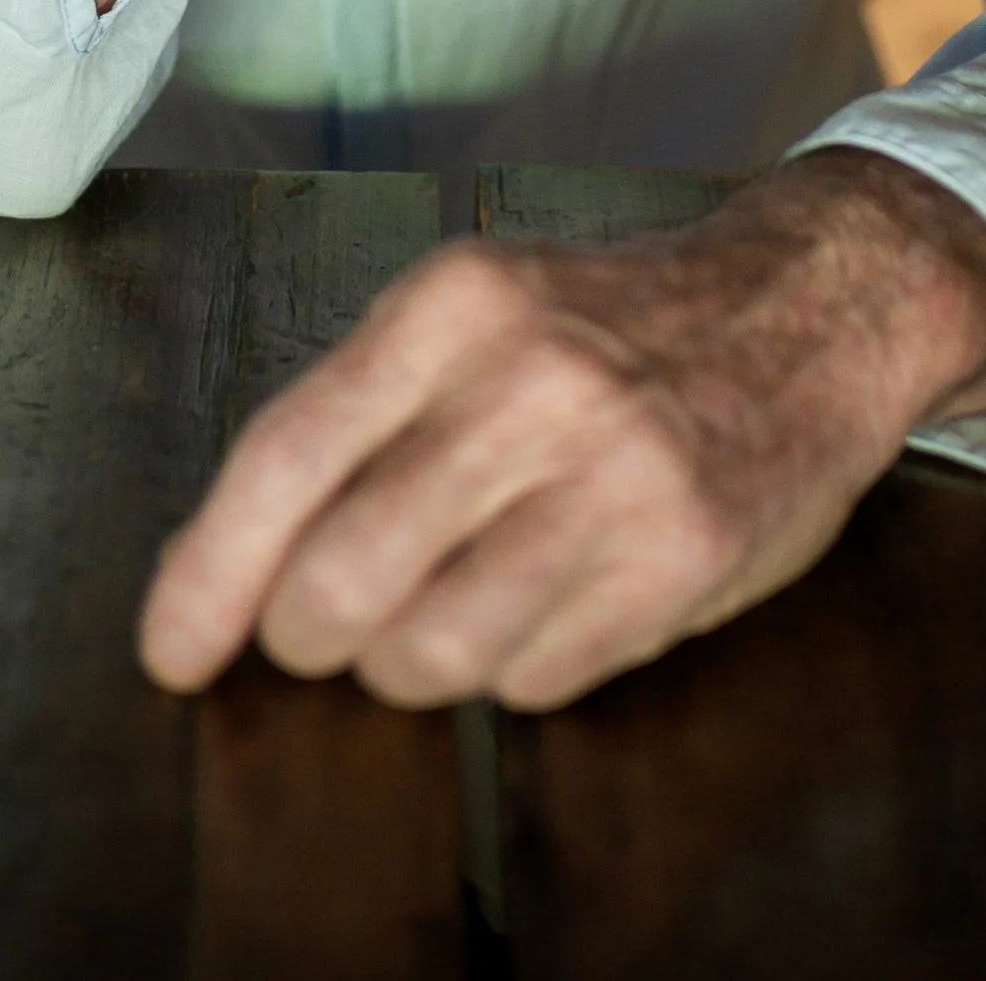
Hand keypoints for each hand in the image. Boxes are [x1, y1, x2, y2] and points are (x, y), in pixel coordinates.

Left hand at [137, 151, 985, 711]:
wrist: (814, 306)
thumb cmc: (615, 323)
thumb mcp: (481, 309)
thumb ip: (362, 412)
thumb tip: (226, 562)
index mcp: (457, 303)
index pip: (286, 454)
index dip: (210, 572)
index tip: (171, 648)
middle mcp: (531, 382)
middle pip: (341, 581)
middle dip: (313, 634)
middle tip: (333, 622)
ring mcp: (614, 476)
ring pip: (429, 653)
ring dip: (412, 661)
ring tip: (453, 602)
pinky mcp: (681, 561)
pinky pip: (530, 681)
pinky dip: (512, 667)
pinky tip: (548, 598)